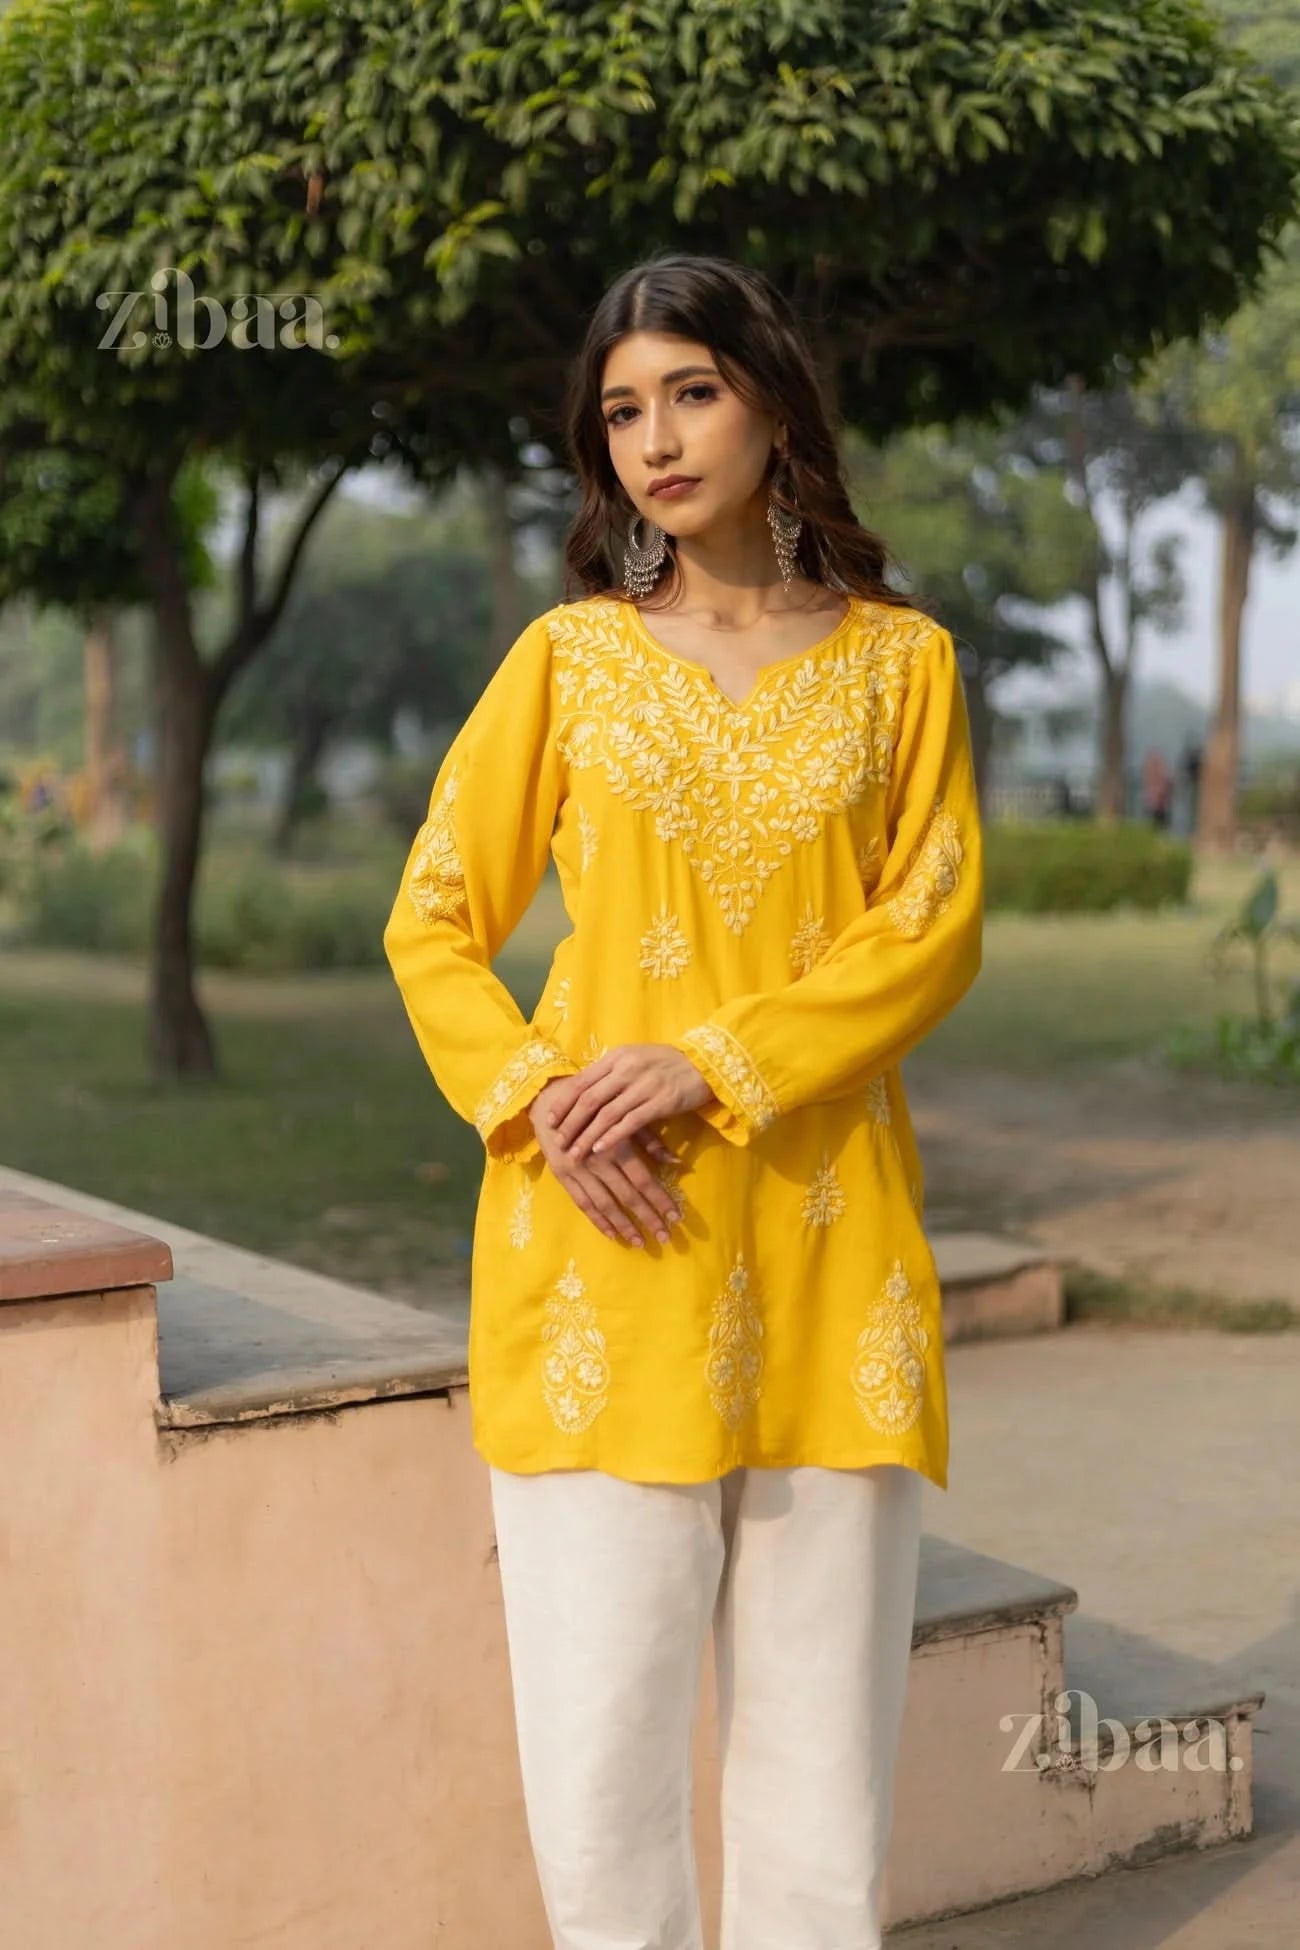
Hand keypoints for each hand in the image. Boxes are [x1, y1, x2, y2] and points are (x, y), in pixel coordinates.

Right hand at [528, 1075, 687, 1248]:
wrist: (549, 1099)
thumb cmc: (594, 1105)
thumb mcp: (623, 1116)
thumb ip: (649, 1140)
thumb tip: (676, 1162)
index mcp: (614, 1144)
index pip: (643, 1179)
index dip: (660, 1199)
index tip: (676, 1216)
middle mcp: (595, 1161)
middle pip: (627, 1196)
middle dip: (647, 1218)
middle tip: (665, 1237)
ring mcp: (577, 1171)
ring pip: (605, 1205)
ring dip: (624, 1226)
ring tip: (640, 1242)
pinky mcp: (562, 1176)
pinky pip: (582, 1204)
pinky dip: (598, 1221)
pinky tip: (612, 1235)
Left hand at [541, 1043, 715, 1161]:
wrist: (703, 1065)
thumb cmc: (666, 1064)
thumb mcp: (635, 1059)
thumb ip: (611, 1072)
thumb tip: (582, 1090)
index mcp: (617, 1057)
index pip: (582, 1081)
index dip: (563, 1102)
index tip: (549, 1120)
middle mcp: (626, 1069)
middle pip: (589, 1099)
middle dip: (570, 1122)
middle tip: (557, 1141)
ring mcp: (643, 1085)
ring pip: (606, 1114)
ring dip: (586, 1135)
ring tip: (574, 1153)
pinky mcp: (660, 1102)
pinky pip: (630, 1123)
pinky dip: (611, 1137)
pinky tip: (599, 1150)